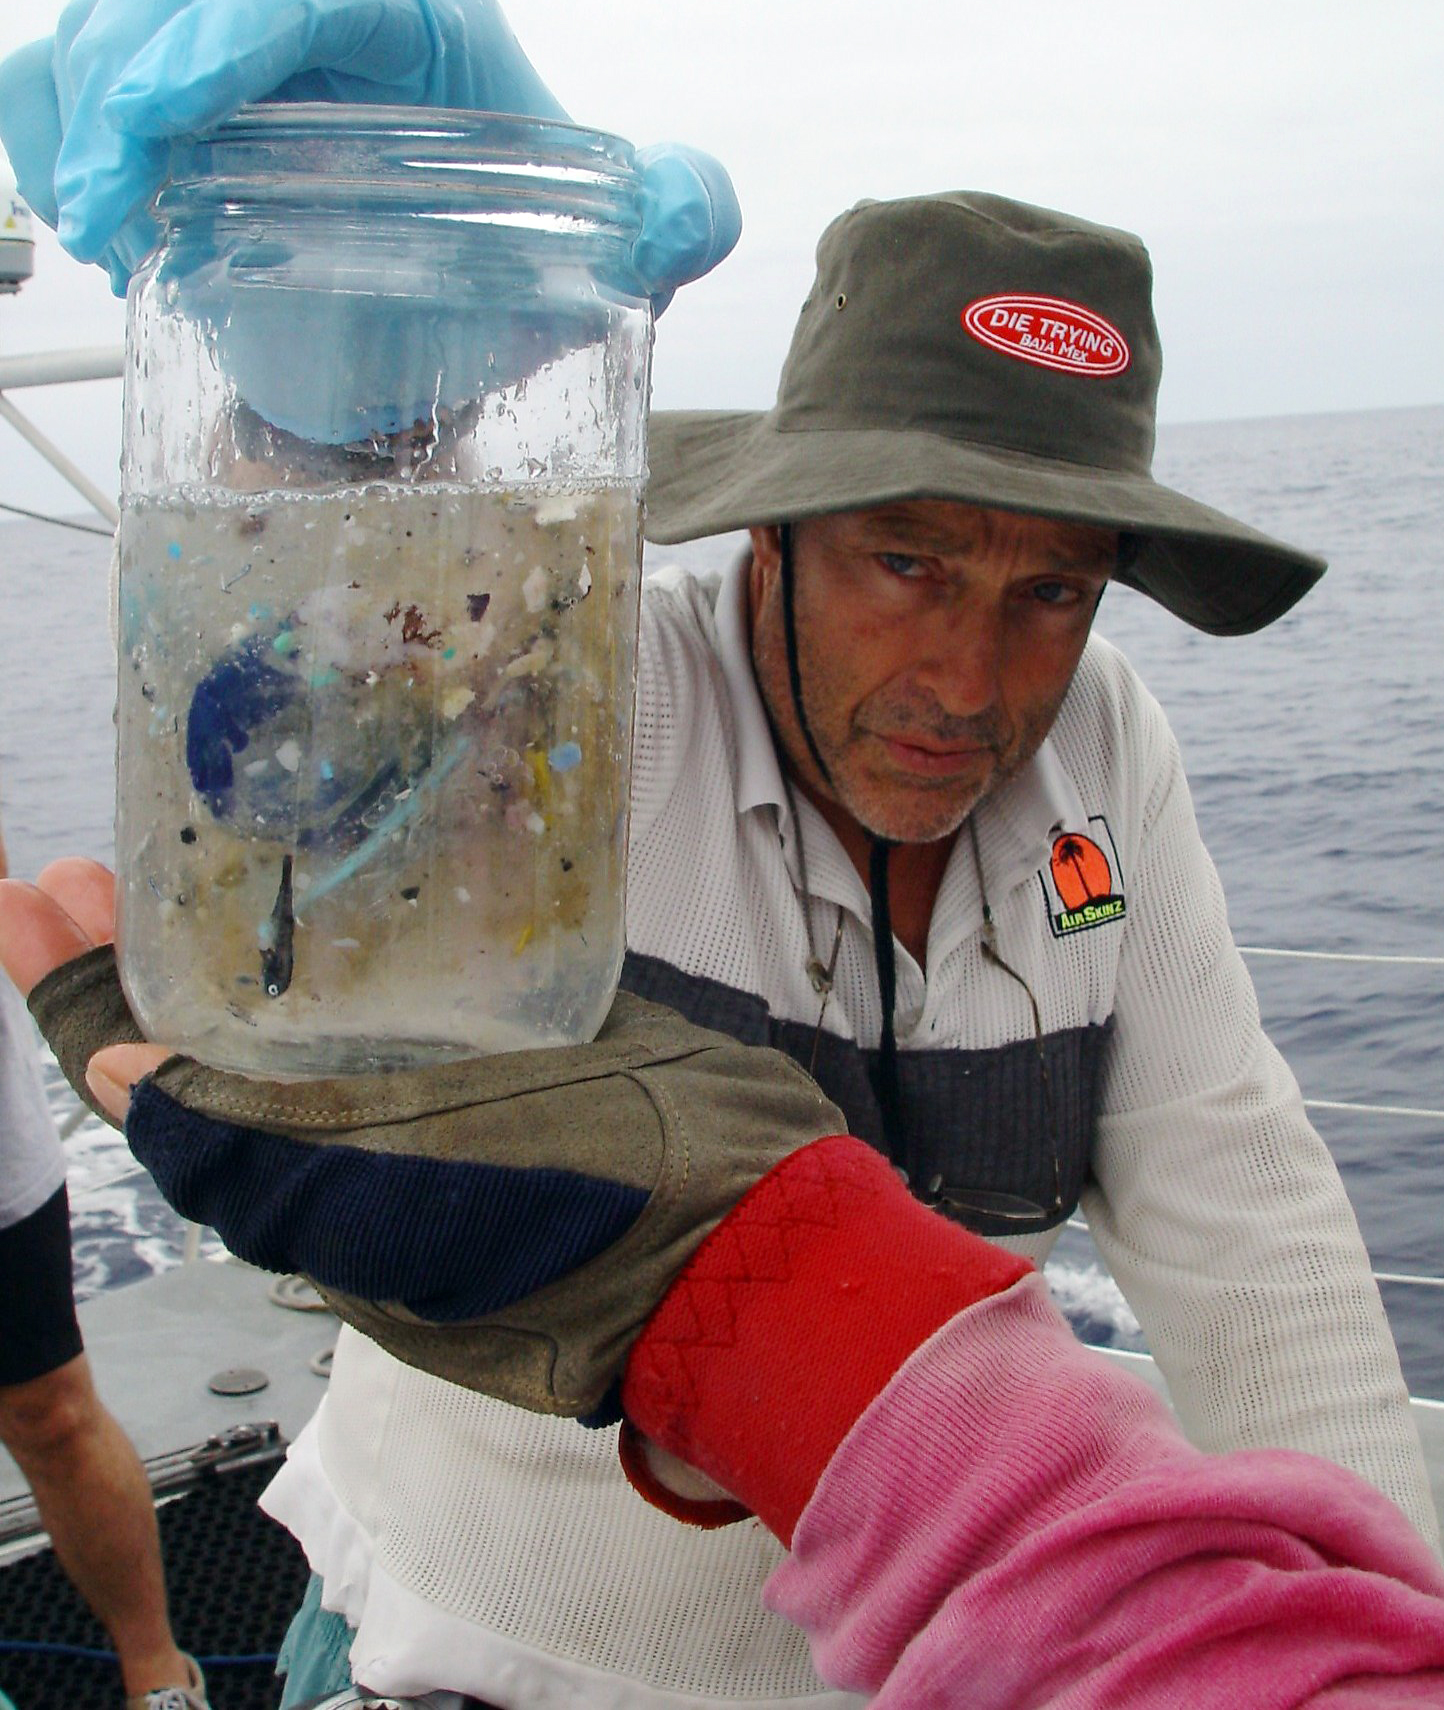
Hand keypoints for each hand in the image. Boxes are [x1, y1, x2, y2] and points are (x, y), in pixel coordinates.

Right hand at [0, 0, 738, 305]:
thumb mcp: (615, 249)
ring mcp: (235, 49)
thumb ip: (674, 218)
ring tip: (97, 226)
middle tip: (105, 195)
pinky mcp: (175, 100)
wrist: (455, 309)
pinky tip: (88, 220)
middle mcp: (321, 10)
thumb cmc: (528, 258)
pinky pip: (76, 71)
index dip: (235, 32)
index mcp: (426, 21)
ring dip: (79, 107)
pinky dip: (51, 130)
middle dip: (127, 66)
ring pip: (116, 13)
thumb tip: (681, 209)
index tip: (167, 111)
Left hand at [0, 860, 843, 1422]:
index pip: (159, 1094)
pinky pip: (396, 986)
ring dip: (223, 937)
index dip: (78, 1002)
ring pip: (295, 1012)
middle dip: (134, 957)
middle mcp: (356, 1141)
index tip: (33, 904)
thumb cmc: (572, 1214)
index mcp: (309, 1185)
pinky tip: (335, 869)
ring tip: (173, 854)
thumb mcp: (393, 1199)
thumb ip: (251, 1151)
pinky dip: (342, 933)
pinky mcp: (505, 1045)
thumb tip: (112, 1075)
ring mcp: (432, 1094)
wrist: (745, 1216)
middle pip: (208, 1046)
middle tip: (85, 866)